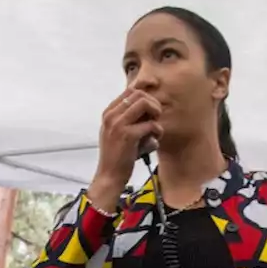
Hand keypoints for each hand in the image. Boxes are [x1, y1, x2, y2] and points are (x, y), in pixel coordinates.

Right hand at [86, 89, 163, 213]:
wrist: (109, 176)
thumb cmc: (118, 156)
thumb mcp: (118, 133)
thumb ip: (129, 119)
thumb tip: (151, 106)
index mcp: (108, 113)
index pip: (131, 91)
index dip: (146, 99)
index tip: (150, 113)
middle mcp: (111, 115)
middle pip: (139, 94)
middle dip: (153, 105)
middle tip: (155, 120)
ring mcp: (118, 124)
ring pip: (145, 103)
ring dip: (156, 114)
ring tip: (155, 129)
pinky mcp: (128, 135)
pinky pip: (151, 124)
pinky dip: (157, 132)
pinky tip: (154, 142)